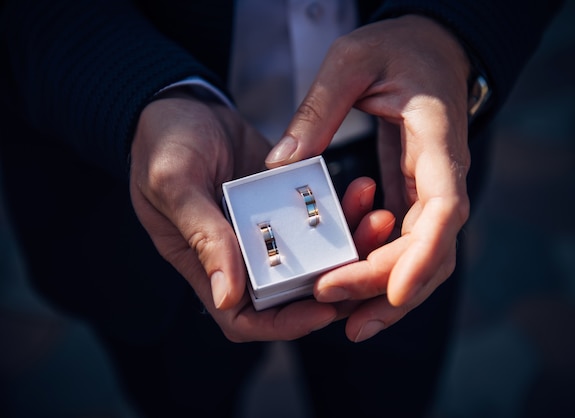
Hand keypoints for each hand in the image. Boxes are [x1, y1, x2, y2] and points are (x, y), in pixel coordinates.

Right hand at [129, 93, 392, 341]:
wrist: (181, 104)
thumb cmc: (162, 146)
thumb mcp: (175, 185)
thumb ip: (203, 236)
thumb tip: (226, 295)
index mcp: (207, 263)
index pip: (248, 318)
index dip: (286, 323)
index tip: (325, 308)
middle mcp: (241, 254)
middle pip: (292, 291)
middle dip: (334, 282)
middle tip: (370, 262)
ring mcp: (264, 229)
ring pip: (313, 255)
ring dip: (347, 244)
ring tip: (375, 219)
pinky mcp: (282, 203)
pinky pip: (317, 216)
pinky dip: (340, 209)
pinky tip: (361, 190)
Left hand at [265, 15, 471, 340]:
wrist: (431, 48)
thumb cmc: (398, 48)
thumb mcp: (351, 61)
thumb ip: (317, 110)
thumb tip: (280, 166)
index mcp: (437, 140)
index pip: (445, 208)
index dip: (423, 255)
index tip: (394, 294)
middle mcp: (443, 174)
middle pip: (431, 248)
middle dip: (388, 285)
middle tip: (339, 312)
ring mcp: (431, 189)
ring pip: (424, 256)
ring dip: (389, 291)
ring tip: (349, 323)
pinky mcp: (414, 196)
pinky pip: (405, 244)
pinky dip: (382, 271)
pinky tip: (352, 288)